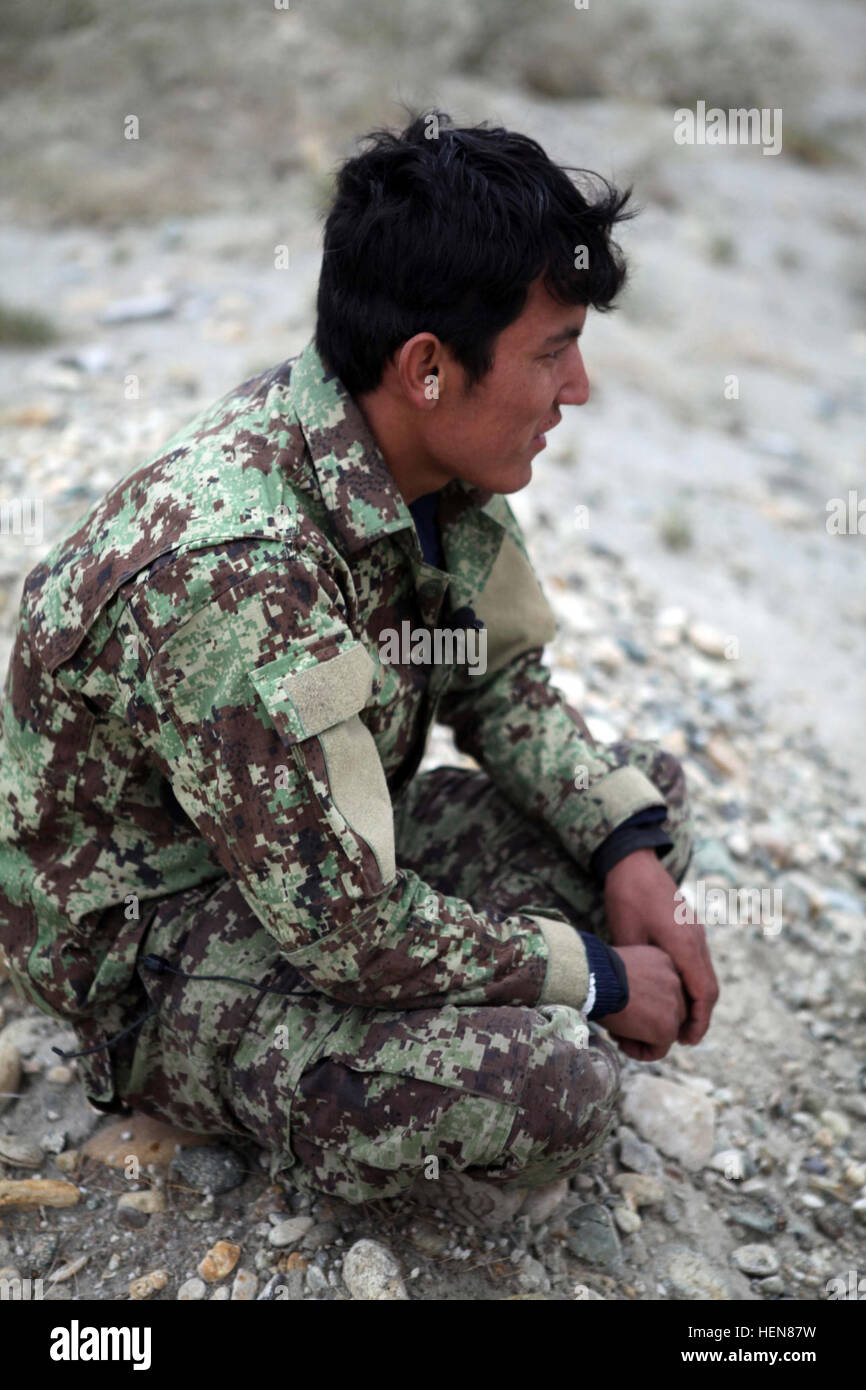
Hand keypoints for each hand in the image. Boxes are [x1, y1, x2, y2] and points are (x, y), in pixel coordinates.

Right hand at [595, 944, 688, 1060]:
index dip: (645, 1003)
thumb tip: (635, 1003)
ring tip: (619, 1035)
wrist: (594, 979)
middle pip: (669, 1009)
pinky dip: (641, 1052)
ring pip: (666, 1030)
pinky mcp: (667, 1027)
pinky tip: (622, 1045)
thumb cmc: (596, 971)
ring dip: (644, 1037)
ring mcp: (674, 1004)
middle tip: (621, 1024)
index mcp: (664, 961)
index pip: (664, 989)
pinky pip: (659, 1049)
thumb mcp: (623, 968)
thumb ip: (636, 981)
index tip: (623, 1006)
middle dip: (648, 1021)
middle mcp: (675, 980)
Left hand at [603, 848, 718, 1046]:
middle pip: (710, 987)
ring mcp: (696, 931)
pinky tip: (674, 990)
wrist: (633, 862)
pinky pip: (698, 960)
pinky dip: (692, 980)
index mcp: (685, 944)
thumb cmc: (627, 898)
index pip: (704, 993)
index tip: (687, 1041)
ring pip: (705, 973)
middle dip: (700, 1016)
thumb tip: (640, 1000)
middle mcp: (697, 939)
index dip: (698, 1021)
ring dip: (696, 999)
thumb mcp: (628, 939)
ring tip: (678, 1021)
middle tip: (683, 1039)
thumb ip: (642, 970)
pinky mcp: (689, 926)